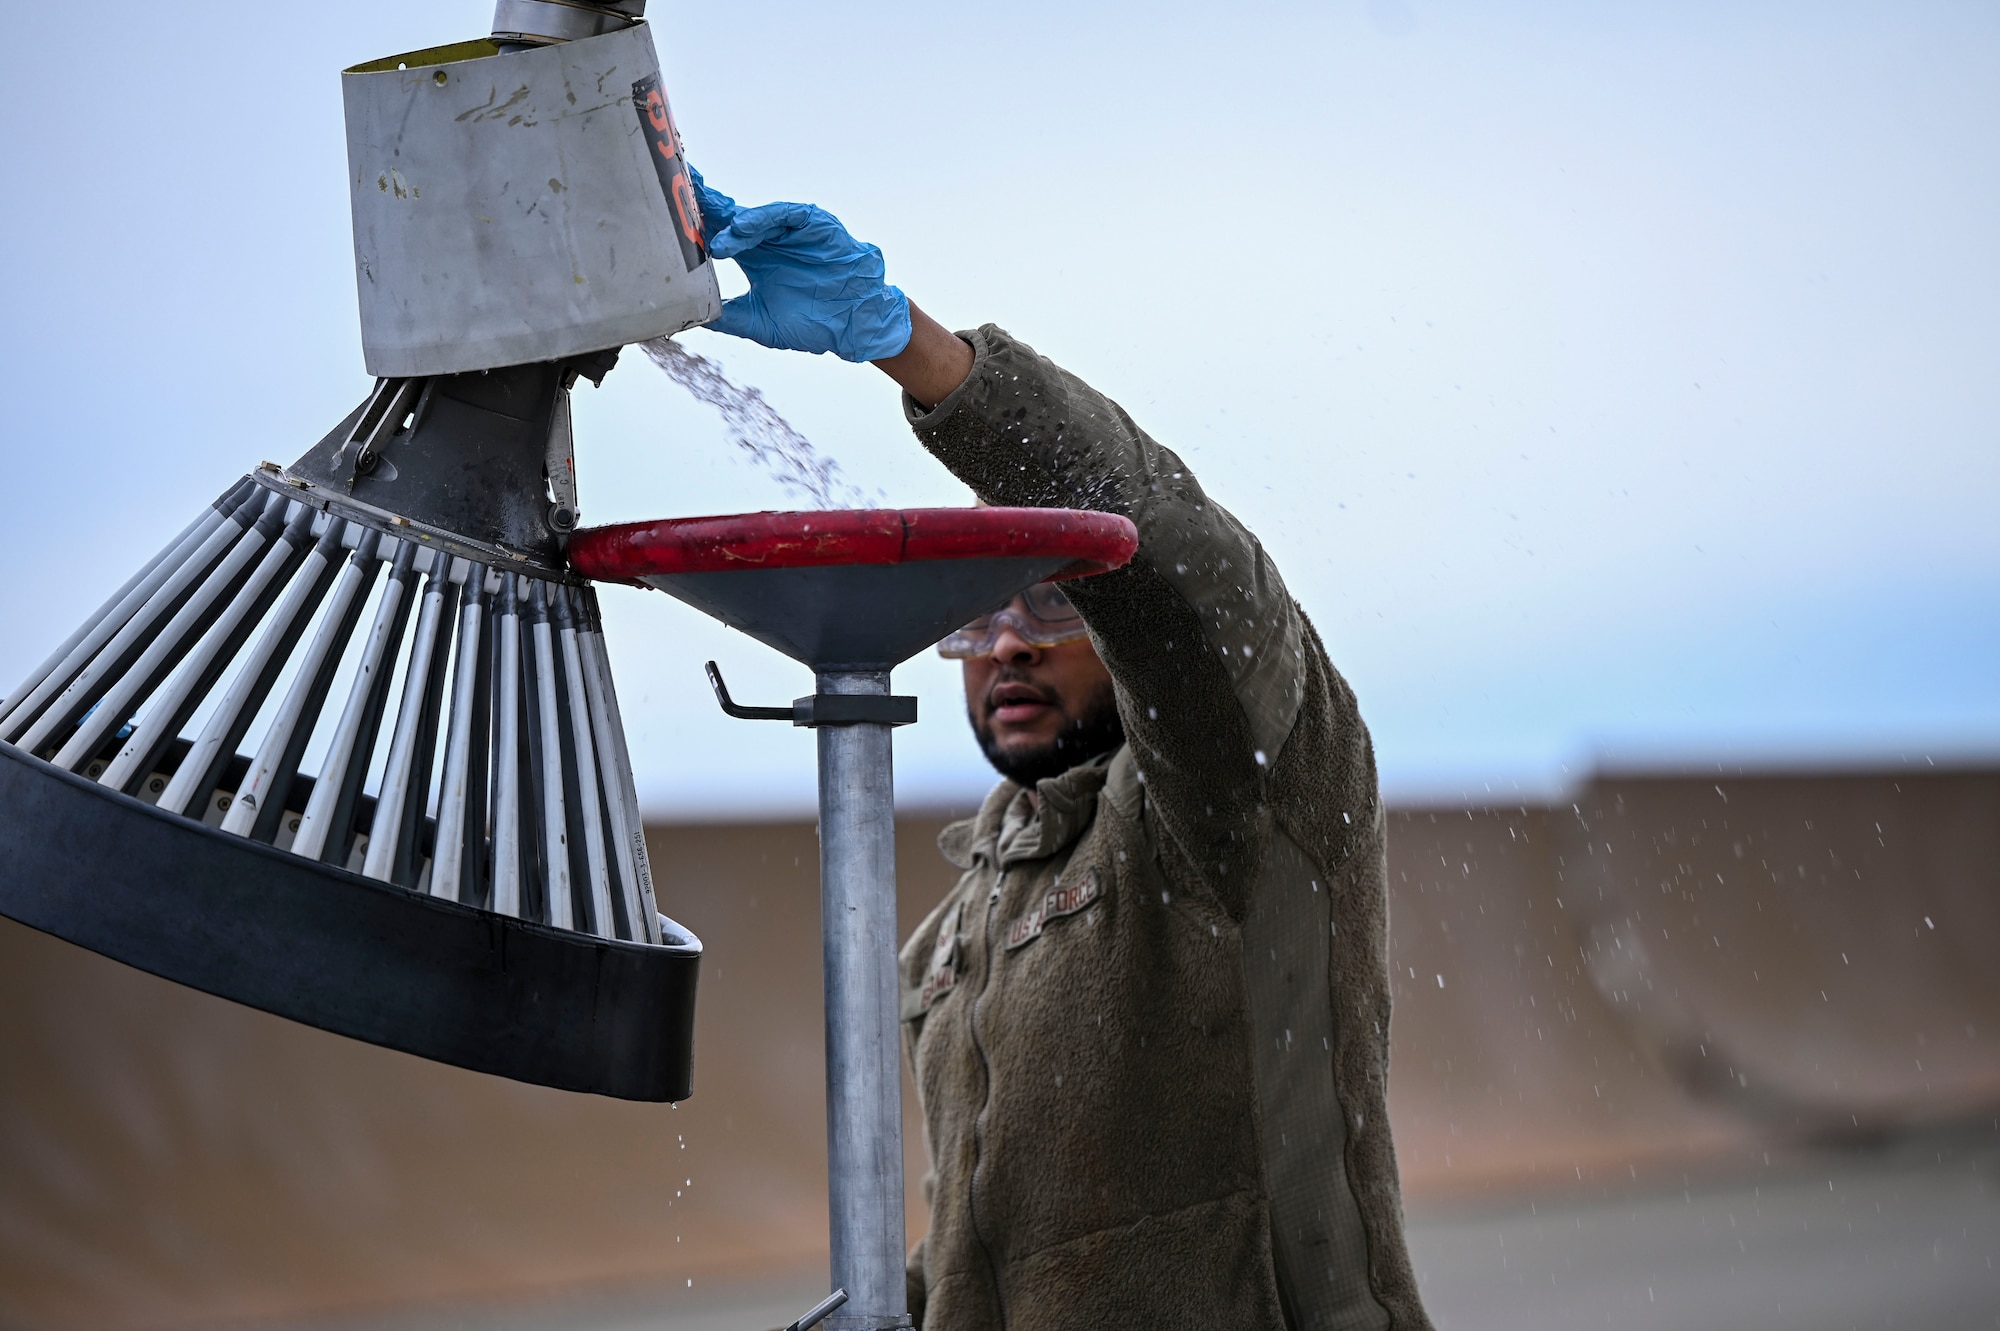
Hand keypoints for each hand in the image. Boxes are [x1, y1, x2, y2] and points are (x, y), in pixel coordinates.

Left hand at [690, 169, 912, 362]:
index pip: (714, 228)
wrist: (855, 324)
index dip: (690, 217)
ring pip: (753, 215)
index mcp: (752, 254)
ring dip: (732, 224)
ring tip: (719, 243)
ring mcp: (790, 228)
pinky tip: (743, 229)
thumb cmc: (813, 323)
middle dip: (701, 199)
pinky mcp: (813, 223)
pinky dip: (762, 219)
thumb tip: (690, 317)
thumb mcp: (760, 324)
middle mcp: (766, 236)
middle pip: (727, 211)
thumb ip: (727, 317)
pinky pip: (784, 213)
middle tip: (673, 187)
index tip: (662, 207)